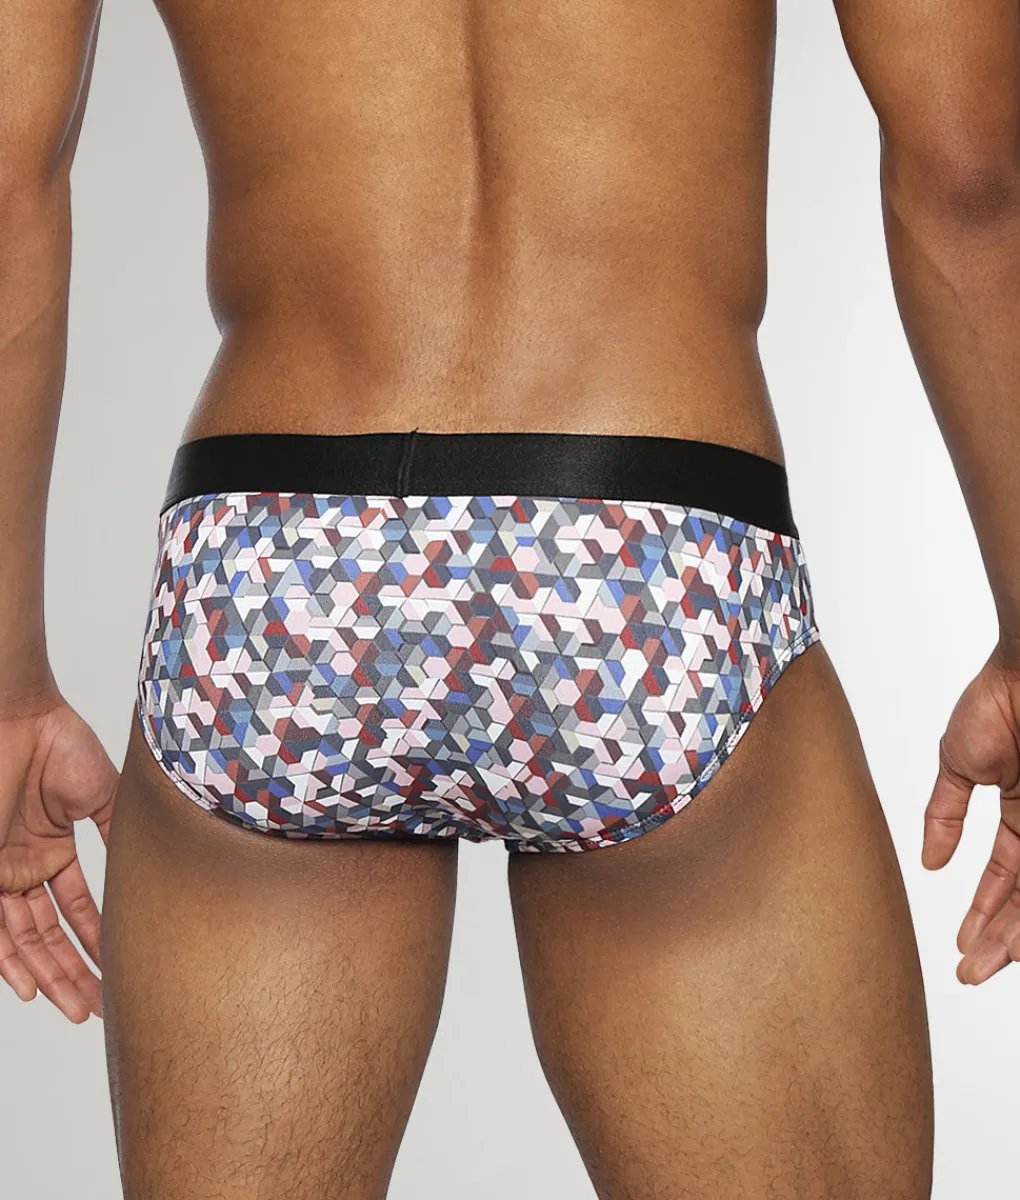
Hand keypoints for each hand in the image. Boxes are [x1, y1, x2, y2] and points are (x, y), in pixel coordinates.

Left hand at [0, 693, 117, 1020]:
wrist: (18, 717)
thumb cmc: (58, 743)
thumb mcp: (102, 796)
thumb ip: (115, 835)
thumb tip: (143, 870)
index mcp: (51, 850)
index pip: (74, 910)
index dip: (95, 942)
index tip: (117, 971)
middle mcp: (22, 867)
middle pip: (47, 935)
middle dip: (73, 973)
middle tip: (98, 1006)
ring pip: (23, 940)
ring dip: (48, 976)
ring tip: (77, 1007)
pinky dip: (9, 959)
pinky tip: (31, 985)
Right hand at [923, 638, 1019, 983]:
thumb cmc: (998, 699)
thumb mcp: (958, 761)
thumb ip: (945, 813)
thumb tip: (930, 861)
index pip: (1006, 876)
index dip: (984, 912)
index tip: (962, 945)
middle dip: (997, 938)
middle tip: (971, 971)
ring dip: (1012, 935)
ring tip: (983, 965)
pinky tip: (1012, 937)